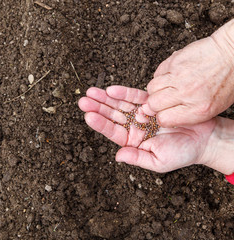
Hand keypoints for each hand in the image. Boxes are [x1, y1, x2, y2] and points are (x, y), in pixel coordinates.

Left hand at [78, 86, 216, 172]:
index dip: (100, 123)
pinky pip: (135, 96)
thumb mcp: (158, 161)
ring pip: (120, 104)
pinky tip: (111, 89)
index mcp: (133, 141)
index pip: (112, 131)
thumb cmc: (182, 153)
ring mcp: (142, 114)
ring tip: (91, 91)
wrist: (203, 139)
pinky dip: (124, 92)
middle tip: (83, 100)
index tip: (88, 115)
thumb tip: (117, 156)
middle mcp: (135, 127)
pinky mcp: (151, 103)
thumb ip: (137, 157)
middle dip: (98, 107)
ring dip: (106, 97)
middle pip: (112, 116)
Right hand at [147, 19, 233, 127]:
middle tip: (162, 100)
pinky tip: (170, 75)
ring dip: (156, 89)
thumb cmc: (227, 80)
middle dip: (155, 104)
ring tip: (166, 87)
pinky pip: (157, 73)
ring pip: (152, 88)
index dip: (162, 116)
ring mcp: (179, 77)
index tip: (164, 113)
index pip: (164, 119)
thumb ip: (190, 113)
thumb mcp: (214, 107)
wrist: (232, 55)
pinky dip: (161, 75)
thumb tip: (167, 115)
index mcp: (198, 109)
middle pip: (154, 104)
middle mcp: (187, 94)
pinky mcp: (175, 62)